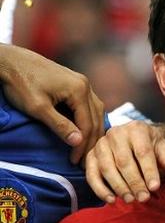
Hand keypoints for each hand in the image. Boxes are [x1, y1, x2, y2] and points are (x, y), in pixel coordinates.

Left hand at [0, 44, 103, 163]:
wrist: (10, 61)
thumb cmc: (21, 83)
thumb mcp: (38, 108)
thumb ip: (59, 125)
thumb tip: (78, 142)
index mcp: (79, 90)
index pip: (87, 124)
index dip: (83, 145)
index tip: (75, 162)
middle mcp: (86, 85)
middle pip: (96, 119)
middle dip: (91, 141)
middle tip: (84, 160)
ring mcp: (82, 82)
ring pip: (96, 112)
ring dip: (93, 131)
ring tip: (86, 148)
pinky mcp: (76, 83)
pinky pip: (90, 105)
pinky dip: (90, 120)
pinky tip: (85, 130)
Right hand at [85, 121, 164, 202]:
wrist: (134, 139)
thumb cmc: (151, 146)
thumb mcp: (163, 150)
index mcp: (137, 129)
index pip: (143, 152)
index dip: (149, 171)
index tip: (155, 188)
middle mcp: (116, 133)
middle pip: (124, 161)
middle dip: (135, 182)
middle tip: (143, 198)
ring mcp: (101, 144)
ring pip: (107, 168)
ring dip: (119, 187)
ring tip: (131, 200)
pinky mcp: (90, 156)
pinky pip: (91, 174)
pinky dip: (100, 189)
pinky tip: (111, 200)